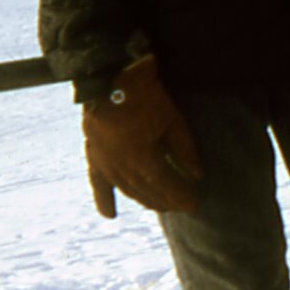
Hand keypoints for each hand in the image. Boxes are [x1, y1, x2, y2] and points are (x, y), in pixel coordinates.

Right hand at [81, 57, 202, 217]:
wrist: (110, 75)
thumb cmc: (145, 95)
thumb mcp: (172, 120)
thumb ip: (185, 150)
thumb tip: (196, 175)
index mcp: (142, 160)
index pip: (166, 188)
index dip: (182, 197)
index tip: (195, 204)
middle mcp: (121, 168)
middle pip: (147, 193)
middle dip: (166, 201)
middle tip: (181, 204)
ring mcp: (104, 163)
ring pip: (128, 190)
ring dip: (145, 200)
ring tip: (160, 206)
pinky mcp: (93, 154)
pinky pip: (97, 182)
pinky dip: (103, 199)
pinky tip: (110, 215)